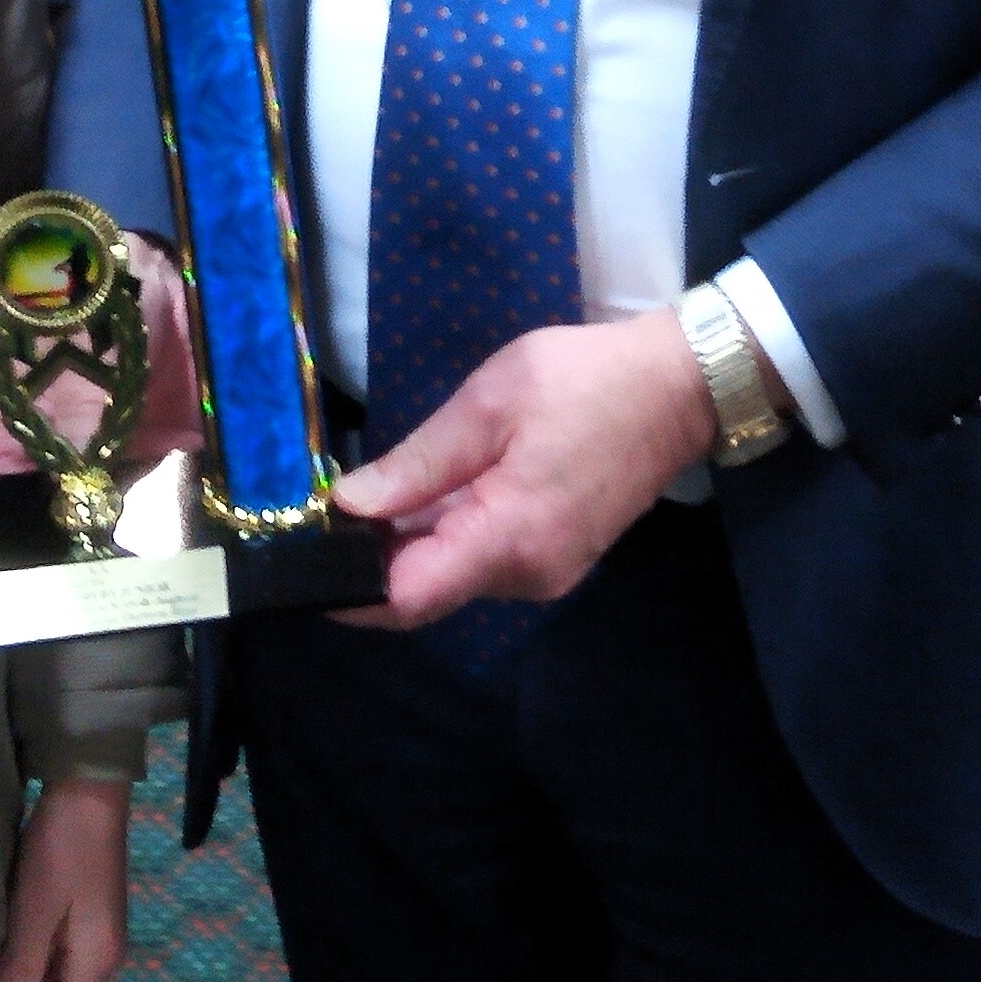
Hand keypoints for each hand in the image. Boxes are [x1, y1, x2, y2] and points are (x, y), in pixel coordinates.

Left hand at [0, 775, 129, 981]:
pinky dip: (30, 957)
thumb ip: (24, 969)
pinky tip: (9, 934)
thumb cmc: (61, 850)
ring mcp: (98, 940)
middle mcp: (103, 961)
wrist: (88, 792)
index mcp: (95, 964)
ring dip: (20, 979)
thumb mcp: (35, 910)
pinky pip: (57, 959)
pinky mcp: (89, 921)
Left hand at [331, 313, 717, 626]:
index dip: (349, 592)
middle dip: (371, 563)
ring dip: (407, 547)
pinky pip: (482, 560)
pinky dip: (445, 538)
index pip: (409, 598)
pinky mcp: (555, 556)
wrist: (678, 388)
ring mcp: (545, 571)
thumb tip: (348, 506)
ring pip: (453, 576)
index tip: (302, 568)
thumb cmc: (583, 382)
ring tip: (364, 500)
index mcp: (508, 538)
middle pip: (426, 591)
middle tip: (320, 520)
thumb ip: (418, 463)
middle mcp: (526, 576)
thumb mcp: (488, 404)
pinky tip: (421, 499)